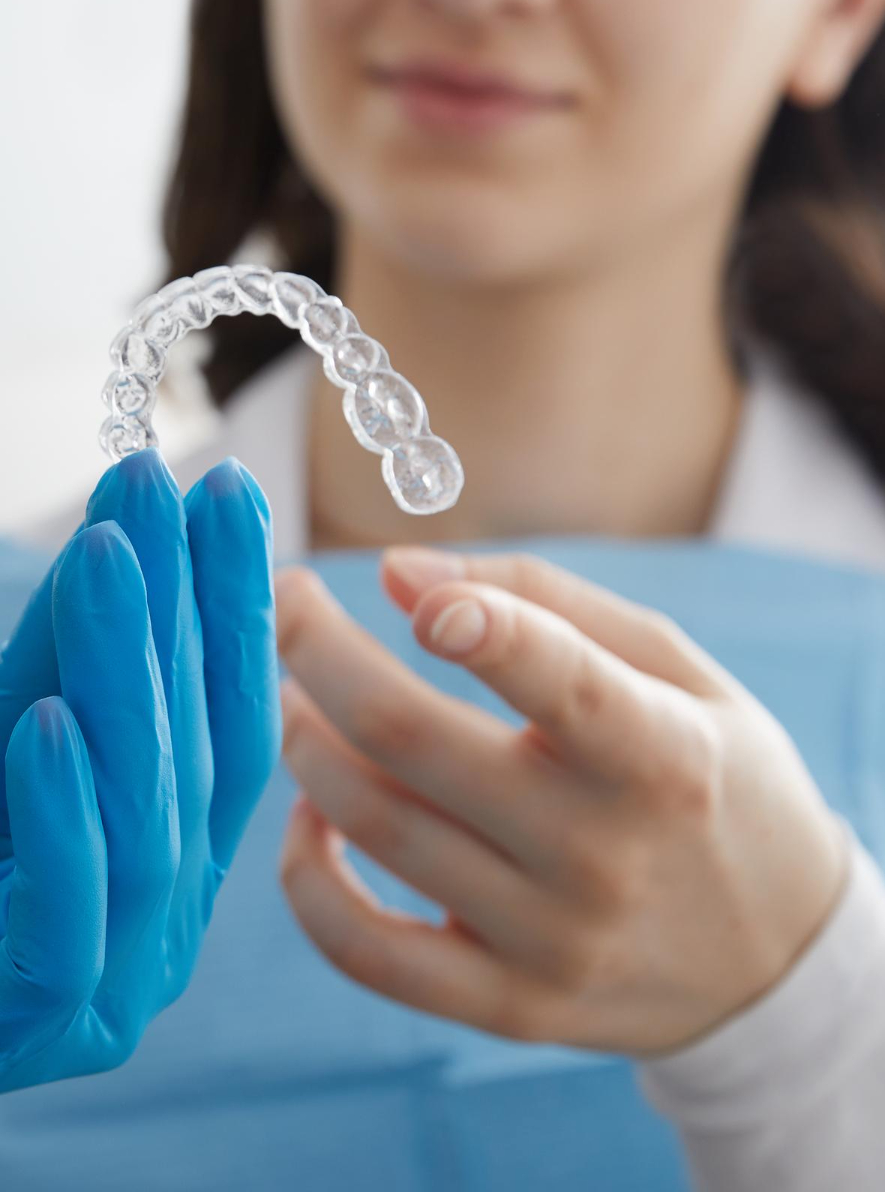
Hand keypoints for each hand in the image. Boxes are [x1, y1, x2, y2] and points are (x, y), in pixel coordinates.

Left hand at [0, 449, 280, 1090]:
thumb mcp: (11, 725)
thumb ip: (69, 651)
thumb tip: (129, 525)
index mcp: (179, 855)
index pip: (232, 719)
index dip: (237, 605)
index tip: (228, 491)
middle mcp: (170, 919)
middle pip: (201, 753)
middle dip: (185, 606)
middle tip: (160, 485)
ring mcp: (118, 983)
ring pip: (148, 819)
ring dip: (126, 677)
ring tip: (106, 554)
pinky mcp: (46, 1024)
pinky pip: (69, 914)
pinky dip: (64, 812)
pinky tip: (45, 725)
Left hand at [276, 548, 849, 1058]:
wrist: (779, 959)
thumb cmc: (718, 778)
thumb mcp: (677, 666)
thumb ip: (547, 602)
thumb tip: (402, 572)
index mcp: (664, 755)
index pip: (565, 684)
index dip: (482, 627)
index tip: (397, 577)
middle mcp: (603, 854)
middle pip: (416, 743)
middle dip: (320, 654)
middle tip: (286, 604)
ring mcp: (550, 942)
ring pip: (377, 830)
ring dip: (306, 745)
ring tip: (293, 695)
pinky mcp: (509, 1006)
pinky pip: (369, 953)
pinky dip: (309, 879)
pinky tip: (310, 816)